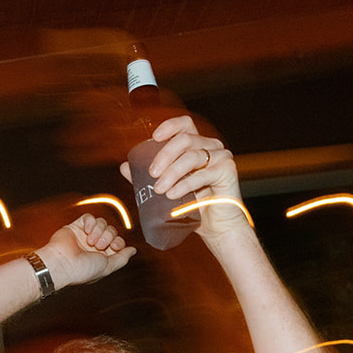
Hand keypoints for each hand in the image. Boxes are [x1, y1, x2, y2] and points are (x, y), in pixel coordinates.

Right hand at [38, 213, 135, 290]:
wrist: (62, 263)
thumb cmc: (82, 269)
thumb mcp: (108, 267)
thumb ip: (122, 258)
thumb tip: (133, 250)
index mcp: (102, 256)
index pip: (118, 241)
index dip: (119, 242)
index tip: (114, 247)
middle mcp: (94, 245)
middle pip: (111, 230)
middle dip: (108, 236)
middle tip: (99, 246)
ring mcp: (84, 236)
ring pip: (101, 223)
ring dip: (99, 231)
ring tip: (90, 241)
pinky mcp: (75, 227)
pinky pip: (89, 217)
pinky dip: (90, 222)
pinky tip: (86, 231)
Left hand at [120, 115, 248, 244]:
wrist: (215, 227)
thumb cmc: (192, 206)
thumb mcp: (167, 189)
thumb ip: (147, 177)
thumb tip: (124, 166)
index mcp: (196, 145)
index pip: (184, 125)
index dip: (170, 126)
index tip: (154, 138)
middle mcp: (210, 146)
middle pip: (185, 139)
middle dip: (164, 155)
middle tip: (151, 174)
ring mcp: (221, 156)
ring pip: (192, 156)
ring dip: (172, 173)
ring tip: (159, 189)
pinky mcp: (228, 171)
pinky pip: (202, 174)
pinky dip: (185, 185)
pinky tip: (172, 195)